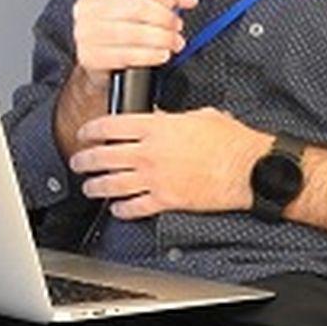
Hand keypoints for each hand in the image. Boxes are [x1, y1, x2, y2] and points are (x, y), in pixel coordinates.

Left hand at [67, 107, 269, 220]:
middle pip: (105, 156)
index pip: (111, 126)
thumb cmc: (230, 141)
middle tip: (78, 161)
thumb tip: (157, 115)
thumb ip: (171, 117)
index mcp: (157, 127)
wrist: (248, 168)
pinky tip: (116, 209)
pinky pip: (135, 207)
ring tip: (89, 187)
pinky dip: (122, 210)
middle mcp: (150, 152)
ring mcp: (156, 178)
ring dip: (96, 186)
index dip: (91, 130)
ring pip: (114, 183)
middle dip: (85, 159)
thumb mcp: (198, 115)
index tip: (84, 134)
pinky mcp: (167, 200)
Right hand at [71, 0, 198, 86]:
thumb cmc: (115, 23)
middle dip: (164, 18)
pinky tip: (161, 54)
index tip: (172, 1)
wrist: (92, 55)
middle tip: (176, 25)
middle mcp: (88, 5)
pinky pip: (127, 55)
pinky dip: (150, 55)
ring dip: (161, 38)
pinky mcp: (90, 56)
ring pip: (133, 33)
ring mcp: (86, 32)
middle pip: (136, 6)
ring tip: (173, 42)